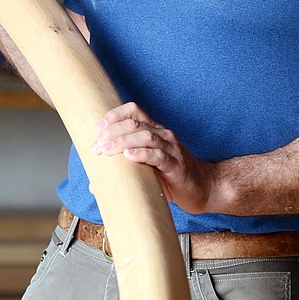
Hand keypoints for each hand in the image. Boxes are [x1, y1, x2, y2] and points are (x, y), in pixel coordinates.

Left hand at [90, 102, 212, 212]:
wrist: (204, 189)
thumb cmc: (172, 178)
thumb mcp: (147, 168)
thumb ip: (124, 170)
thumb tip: (94, 185)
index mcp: (155, 131)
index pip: (134, 111)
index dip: (114, 115)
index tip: (98, 128)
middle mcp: (164, 135)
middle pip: (135, 123)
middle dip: (112, 132)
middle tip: (96, 146)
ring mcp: (172, 149)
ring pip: (145, 136)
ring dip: (123, 141)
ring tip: (107, 150)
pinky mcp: (176, 166)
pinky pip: (159, 155)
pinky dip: (142, 154)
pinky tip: (129, 156)